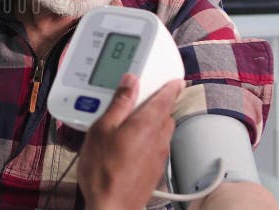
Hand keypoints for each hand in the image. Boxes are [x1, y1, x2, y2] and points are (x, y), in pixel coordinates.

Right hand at [78, 74, 184, 209]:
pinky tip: (131, 143)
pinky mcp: (155, 169)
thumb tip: (131, 81)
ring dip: (153, 122)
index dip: (172, 87)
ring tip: (134, 119)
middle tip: (146, 97)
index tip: (175, 80)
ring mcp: (159, 156)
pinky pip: (157, 146)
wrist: (112, 206)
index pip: (167, 98)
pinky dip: (149, 138)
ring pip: (162, 131)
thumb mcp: (102, 128)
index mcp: (147, 123)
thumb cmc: (104, 170)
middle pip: (166, 115)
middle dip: (159, 104)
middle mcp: (159, 138)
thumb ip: (119, 103)